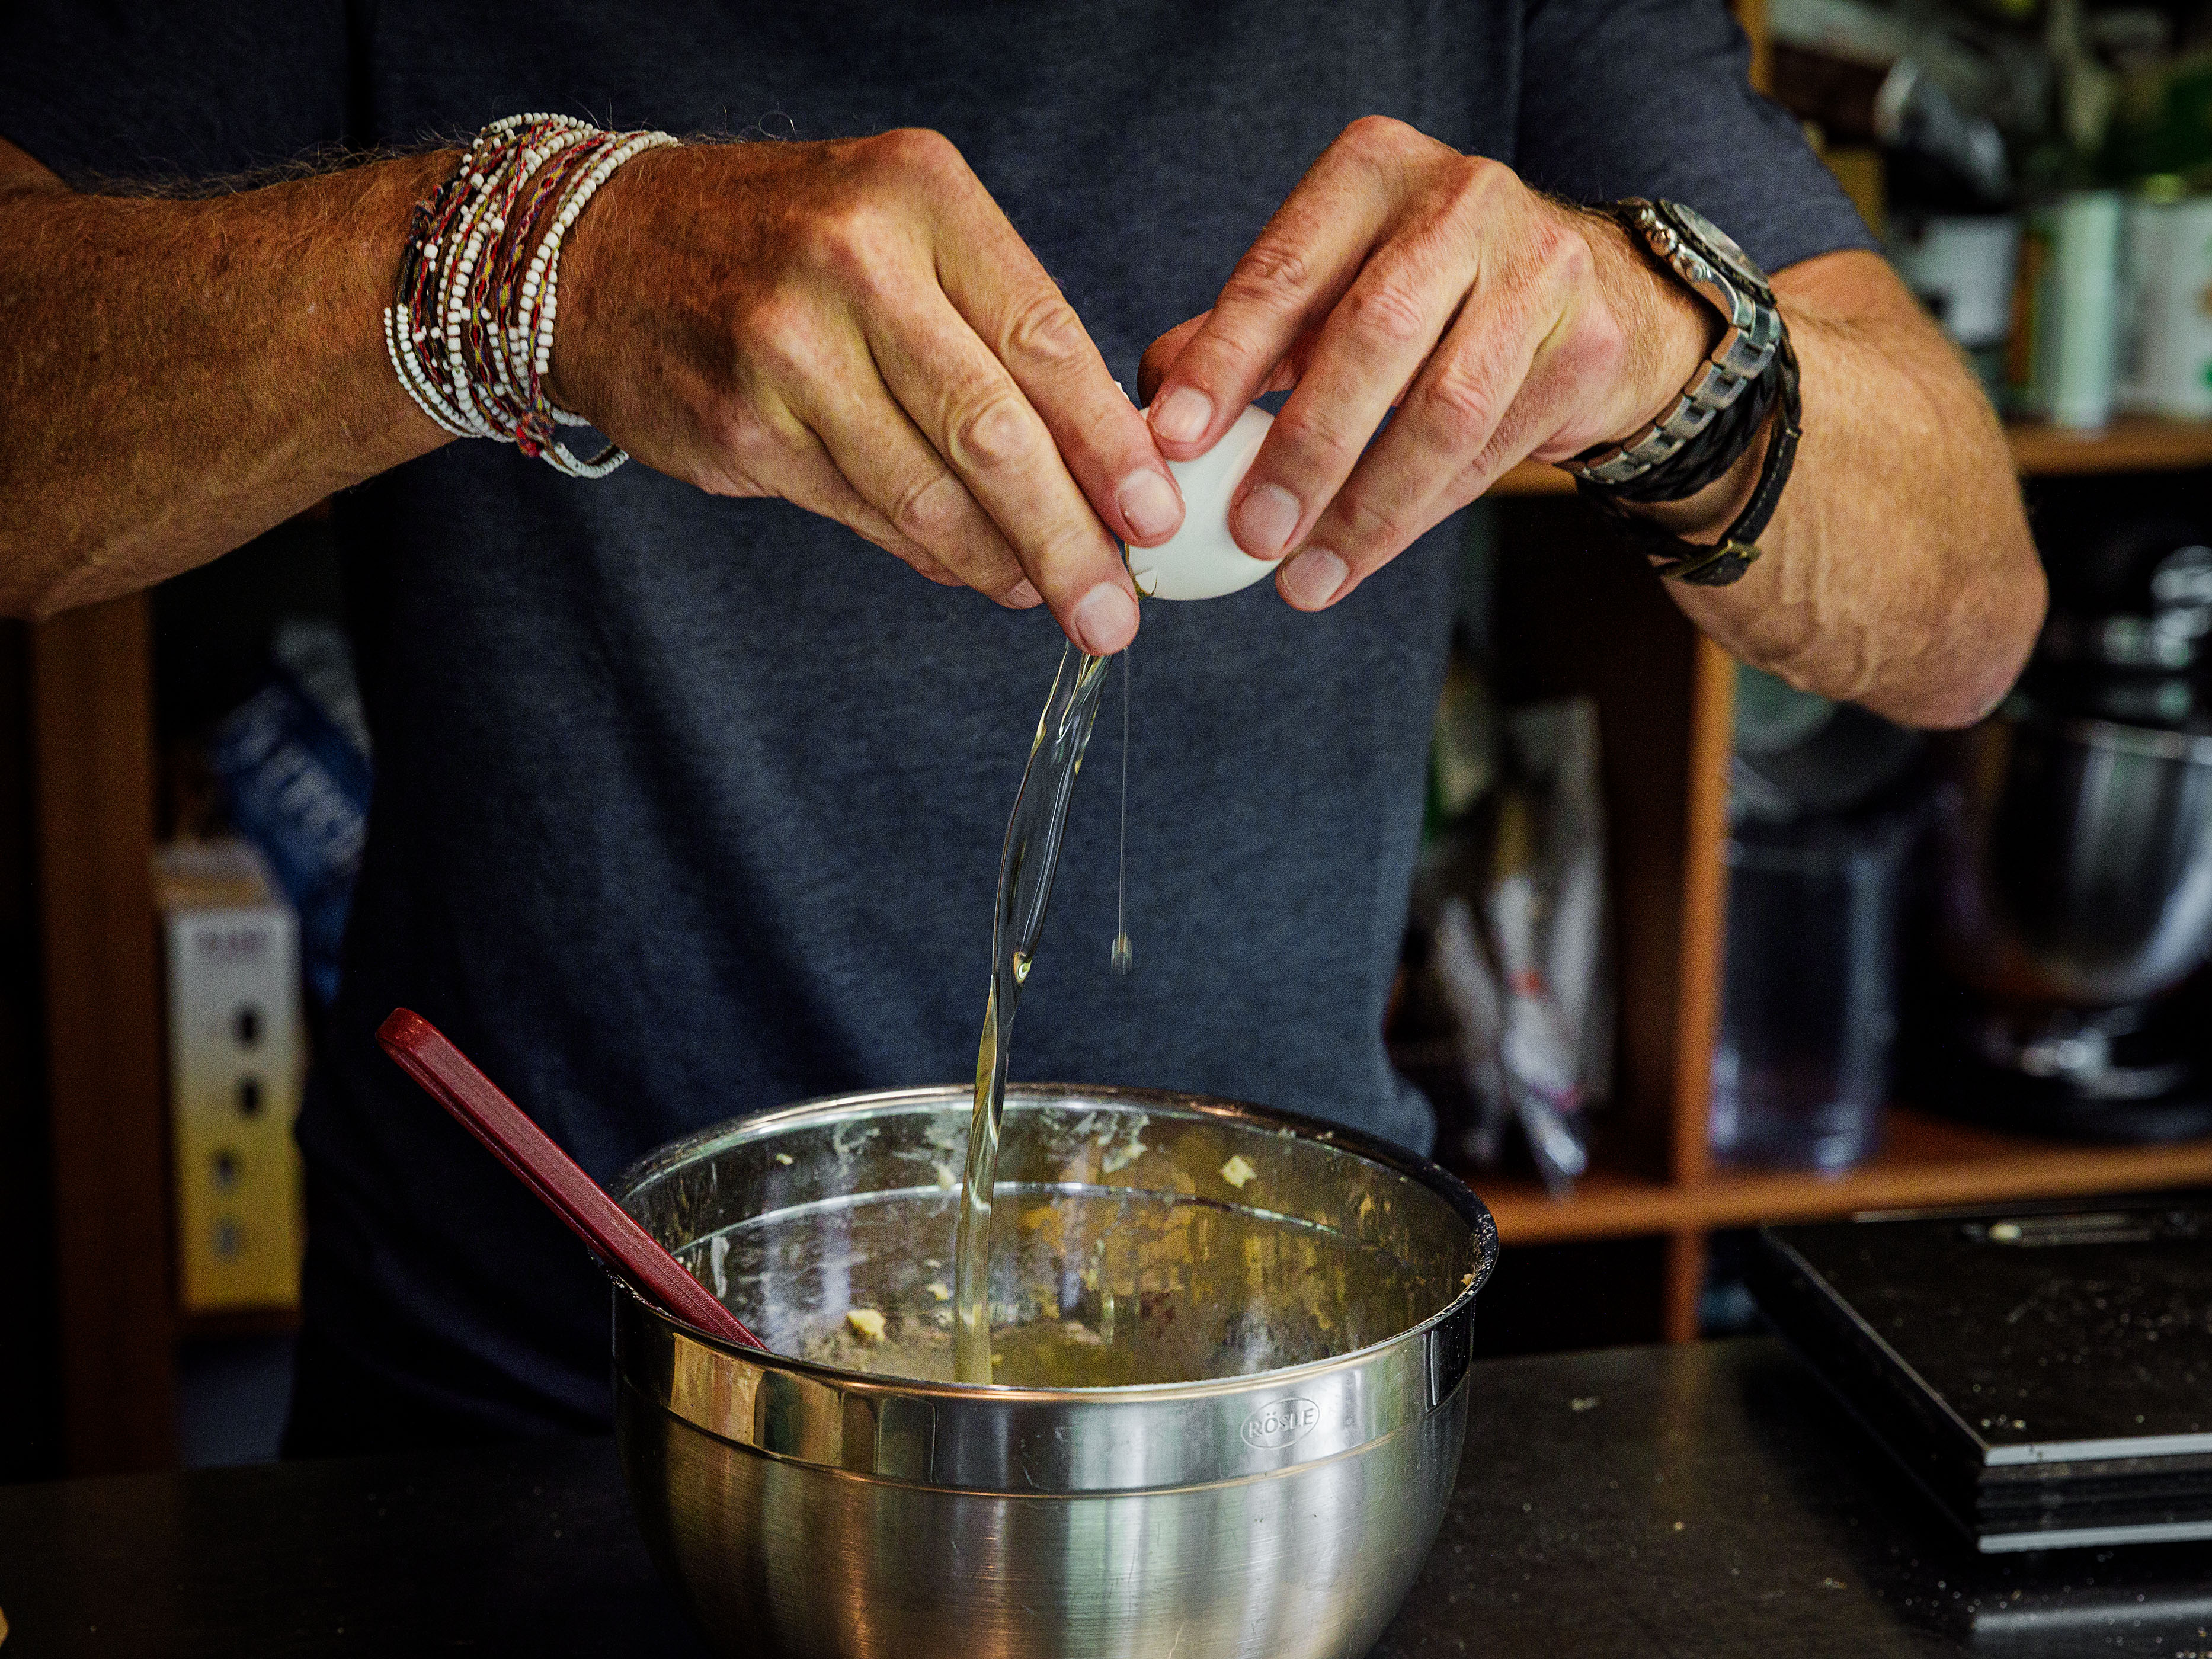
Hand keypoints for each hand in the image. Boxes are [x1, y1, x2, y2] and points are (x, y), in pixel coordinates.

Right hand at [550, 131, 1183, 654]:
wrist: (601, 249)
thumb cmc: (783, 244)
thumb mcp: (898, 231)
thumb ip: (994, 330)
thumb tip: (1097, 465)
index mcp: (918, 195)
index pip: (1044, 336)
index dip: (1109, 443)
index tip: (1157, 517)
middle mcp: (852, 261)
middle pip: (994, 430)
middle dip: (1070, 536)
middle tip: (1116, 610)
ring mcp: (787, 349)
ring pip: (929, 492)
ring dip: (1003, 563)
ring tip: (1057, 601)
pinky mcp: (743, 427)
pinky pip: (865, 514)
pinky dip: (930, 555)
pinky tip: (972, 571)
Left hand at [1138, 117, 1711, 612]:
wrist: (1594, 298)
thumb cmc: (1424, 296)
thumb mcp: (1331, 288)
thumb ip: (1244, 340)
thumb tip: (1152, 426)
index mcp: (1372, 171)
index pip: (1285, 270)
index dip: (1225, 361)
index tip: (1174, 441)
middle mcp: (1461, 200)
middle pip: (1371, 335)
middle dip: (1304, 447)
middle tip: (1251, 532)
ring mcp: (1539, 268)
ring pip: (1441, 409)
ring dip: (1363, 508)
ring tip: (1301, 578)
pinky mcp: (1587, 346)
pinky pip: (1486, 452)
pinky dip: (1413, 517)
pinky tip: (1357, 560)